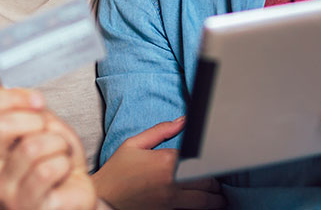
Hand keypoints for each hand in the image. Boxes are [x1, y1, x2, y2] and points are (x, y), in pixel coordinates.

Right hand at [0, 88, 96, 209]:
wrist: (75, 193)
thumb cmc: (56, 158)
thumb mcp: (42, 124)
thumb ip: (22, 104)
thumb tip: (0, 77)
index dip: (14, 95)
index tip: (38, 101)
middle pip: (0, 125)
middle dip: (36, 120)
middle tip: (49, 131)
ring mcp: (5, 191)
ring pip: (32, 146)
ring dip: (57, 144)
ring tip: (59, 154)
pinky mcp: (27, 205)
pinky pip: (49, 169)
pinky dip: (65, 164)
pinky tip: (63, 173)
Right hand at [93, 117, 224, 209]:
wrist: (103, 198)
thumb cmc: (116, 172)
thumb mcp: (134, 144)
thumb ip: (161, 131)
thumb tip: (183, 120)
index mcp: (166, 162)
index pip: (201, 159)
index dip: (210, 160)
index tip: (214, 161)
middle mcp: (172, 183)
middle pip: (209, 182)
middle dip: (215, 182)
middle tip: (217, 182)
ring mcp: (170, 202)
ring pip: (205, 202)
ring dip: (215, 199)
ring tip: (217, 197)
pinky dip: (198, 208)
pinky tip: (199, 206)